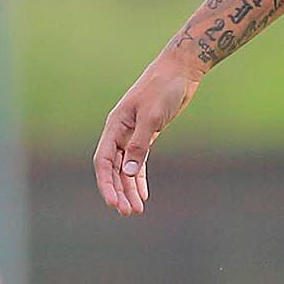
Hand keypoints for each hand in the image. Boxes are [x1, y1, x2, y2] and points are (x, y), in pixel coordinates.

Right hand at [94, 51, 202, 215]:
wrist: (180, 71)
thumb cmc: (163, 89)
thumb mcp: (152, 117)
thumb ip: (140, 145)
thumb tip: (129, 173)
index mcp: (115, 126)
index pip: (103, 161)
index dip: (106, 183)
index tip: (113, 203)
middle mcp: (120, 132)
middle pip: (114, 169)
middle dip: (119, 191)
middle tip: (128, 212)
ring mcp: (132, 134)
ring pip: (126, 168)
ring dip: (130, 189)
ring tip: (136, 210)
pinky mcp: (147, 135)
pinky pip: (139, 162)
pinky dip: (140, 178)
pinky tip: (144, 194)